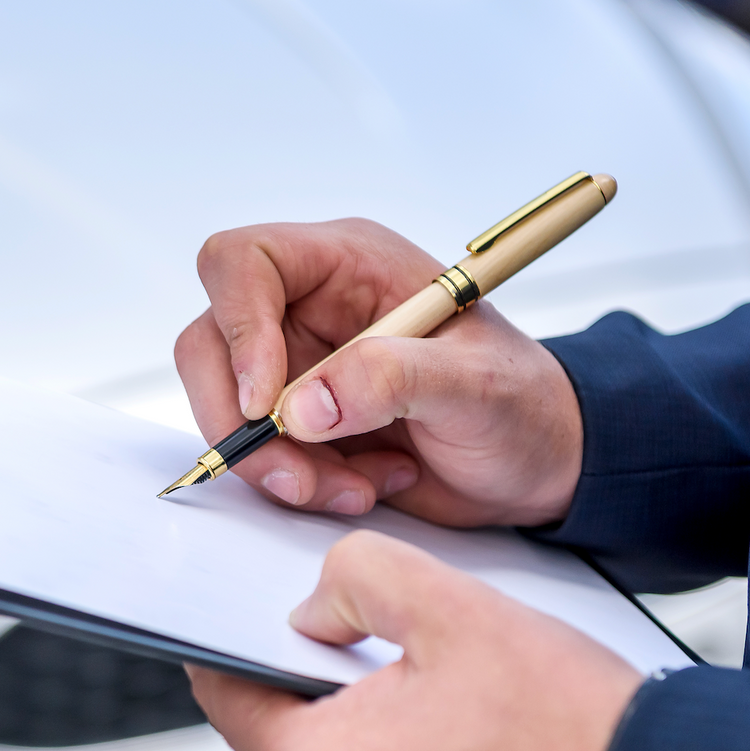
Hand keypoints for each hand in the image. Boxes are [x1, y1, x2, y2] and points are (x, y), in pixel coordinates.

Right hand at [173, 219, 581, 525]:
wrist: (538, 462)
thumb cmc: (521, 404)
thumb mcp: (475, 385)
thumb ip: (392, 380)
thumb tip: (302, 406)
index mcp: (348, 264)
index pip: (244, 263)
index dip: (237, 327)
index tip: (264, 402)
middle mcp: (307, 306)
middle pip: (211, 343)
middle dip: (241, 421)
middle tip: (297, 475)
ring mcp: (296, 365)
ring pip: (226, 409)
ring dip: (279, 466)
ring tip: (357, 487)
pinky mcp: (297, 421)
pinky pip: (258, 454)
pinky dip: (300, 485)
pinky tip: (367, 485)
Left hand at [187, 531, 642, 750]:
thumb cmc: (570, 731)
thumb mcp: (454, 607)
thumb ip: (356, 577)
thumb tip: (313, 610)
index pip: (227, 697)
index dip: (233, 644)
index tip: (246, 616)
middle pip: (288, 739)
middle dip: (328, 688)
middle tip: (403, 654)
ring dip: (373, 736)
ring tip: (452, 709)